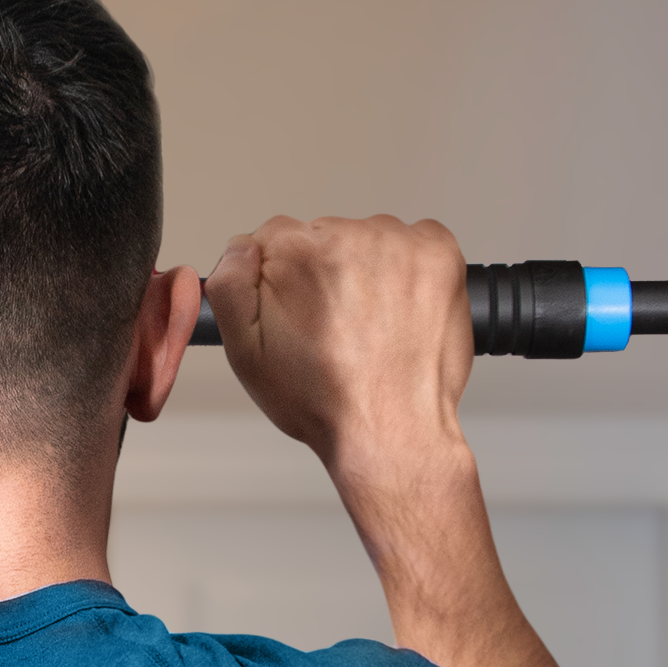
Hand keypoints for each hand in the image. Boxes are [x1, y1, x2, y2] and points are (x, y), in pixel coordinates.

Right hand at [205, 214, 475, 503]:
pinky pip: (415, 240)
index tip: (298, 308)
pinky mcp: (439, 254)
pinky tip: (399, 308)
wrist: (391, 432)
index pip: (275, 235)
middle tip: (334, 325)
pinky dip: (409, 268)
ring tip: (370, 323)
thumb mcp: (244, 353)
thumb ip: (229, 286)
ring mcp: (401, 244)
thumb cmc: (325, 400)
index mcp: (299, 253)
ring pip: (369, 239)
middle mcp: (352, 239)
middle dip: (325, 272)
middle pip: (324, 235)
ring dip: (368, 270)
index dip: (281, 277)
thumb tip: (240, 248)